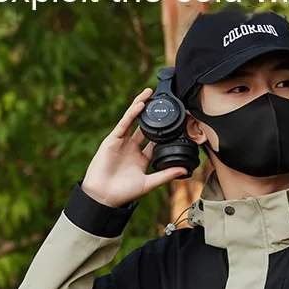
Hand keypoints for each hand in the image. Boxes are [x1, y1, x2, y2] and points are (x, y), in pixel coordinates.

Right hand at [81, 87, 188, 206]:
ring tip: (149, 93)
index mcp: (141, 158)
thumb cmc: (124, 193)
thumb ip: (166, 175)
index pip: (155, 142)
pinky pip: (124, 124)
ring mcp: (122, 143)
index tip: (176, 122)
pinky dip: (131, 114)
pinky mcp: (112, 140)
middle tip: (163, 101)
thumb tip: (185, 170)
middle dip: (152, 115)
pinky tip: (140, 105)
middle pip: (144, 127)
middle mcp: (132, 148)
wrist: (104, 196)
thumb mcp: (149, 183)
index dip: (164, 132)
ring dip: (140, 106)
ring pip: (133, 121)